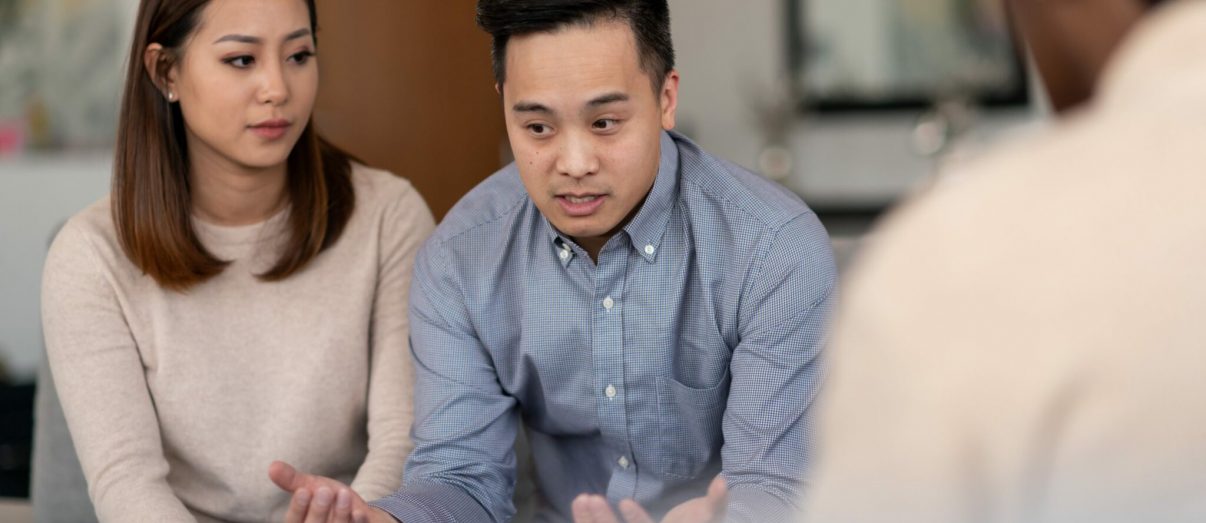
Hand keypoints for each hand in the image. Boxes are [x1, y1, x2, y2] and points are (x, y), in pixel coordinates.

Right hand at [268, 461, 395, 522]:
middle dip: (318, 511)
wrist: (357, 511)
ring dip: (339, 514)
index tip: (303, 491)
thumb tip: (273, 466)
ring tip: (343, 494)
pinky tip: (359, 512)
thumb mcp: (311, 487)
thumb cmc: (330, 500)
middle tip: (324, 491)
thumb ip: (292, 480)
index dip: (298, 508)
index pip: (293, 522)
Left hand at [571, 475, 726, 522]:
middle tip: (589, 498)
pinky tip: (580, 506)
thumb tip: (723, 480)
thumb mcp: (711, 516)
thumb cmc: (704, 522)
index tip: (625, 502)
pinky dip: (589, 521)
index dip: (637, 521)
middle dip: (604, 522)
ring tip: (582, 499)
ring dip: (591, 521)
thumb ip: (717, 502)